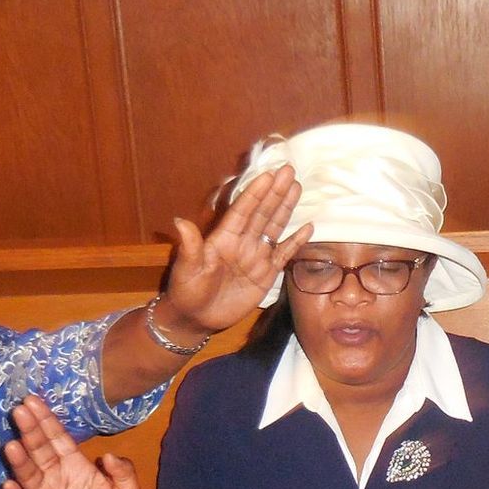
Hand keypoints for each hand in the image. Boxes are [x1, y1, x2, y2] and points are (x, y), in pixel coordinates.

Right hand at [2, 394, 139, 488]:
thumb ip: (123, 472)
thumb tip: (107, 455)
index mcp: (76, 466)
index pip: (58, 438)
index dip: (46, 421)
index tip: (33, 401)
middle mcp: (56, 476)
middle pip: (40, 450)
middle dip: (30, 431)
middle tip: (19, 411)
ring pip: (29, 474)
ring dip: (20, 461)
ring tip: (11, 445)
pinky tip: (10, 484)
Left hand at [159, 164, 309, 336]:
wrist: (196, 318)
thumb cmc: (187, 292)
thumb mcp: (186, 270)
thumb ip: (190, 247)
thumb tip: (180, 221)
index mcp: (224, 238)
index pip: (243, 211)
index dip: (255, 194)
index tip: (268, 175)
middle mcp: (242, 242)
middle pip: (262, 213)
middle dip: (275, 192)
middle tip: (289, 170)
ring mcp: (256, 257)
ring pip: (274, 227)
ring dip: (286, 208)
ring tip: (297, 187)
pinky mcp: (266, 274)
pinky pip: (284, 254)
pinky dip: (296, 241)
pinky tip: (308, 227)